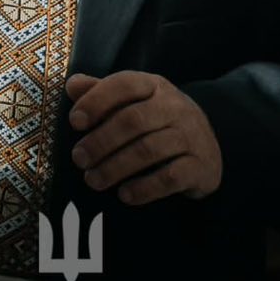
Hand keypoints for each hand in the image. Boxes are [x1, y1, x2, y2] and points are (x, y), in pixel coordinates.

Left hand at [65, 71, 222, 204]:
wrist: (207, 146)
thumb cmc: (156, 121)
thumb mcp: (132, 101)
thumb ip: (101, 92)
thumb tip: (72, 86)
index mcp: (154, 86)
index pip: (124, 85)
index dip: (96, 101)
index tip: (74, 122)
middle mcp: (176, 107)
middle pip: (133, 120)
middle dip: (100, 141)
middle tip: (79, 159)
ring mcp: (192, 136)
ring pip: (149, 150)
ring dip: (115, 167)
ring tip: (93, 180)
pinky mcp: (202, 166)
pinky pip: (171, 177)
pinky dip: (144, 187)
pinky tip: (124, 195)